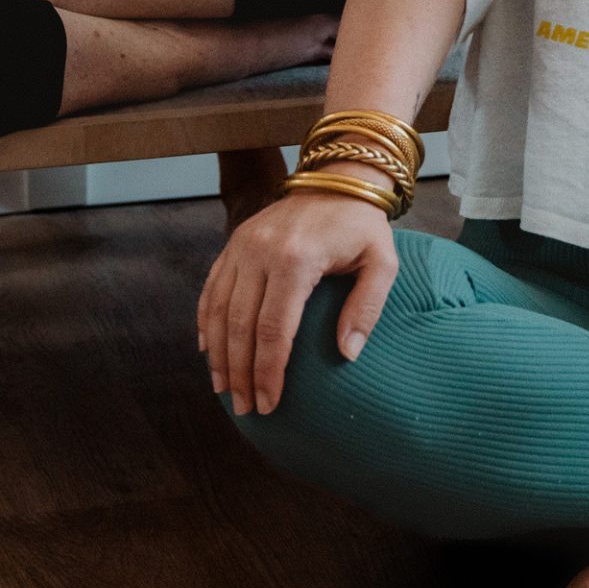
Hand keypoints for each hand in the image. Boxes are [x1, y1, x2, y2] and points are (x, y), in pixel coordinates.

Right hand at [197, 188, 397, 415]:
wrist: (337, 178)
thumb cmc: (362, 226)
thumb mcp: (382, 263)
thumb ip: (367, 308)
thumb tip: (347, 354)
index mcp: (297, 259)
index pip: (274, 329)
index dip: (267, 372)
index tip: (269, 404)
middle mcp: (261, 251)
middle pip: (241, 326)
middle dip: (240, 373)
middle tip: (245, 408)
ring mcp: (243, 244)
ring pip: (220, 309)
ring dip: (218, 354)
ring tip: (224, 389)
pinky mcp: (235, 242)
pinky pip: (212, 287)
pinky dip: (206, 320)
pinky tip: (208, 349)